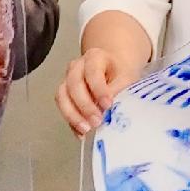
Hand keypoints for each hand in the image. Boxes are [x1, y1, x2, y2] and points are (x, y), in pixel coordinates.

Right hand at [57, 17, 151, 135]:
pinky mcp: (64, 94)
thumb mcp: (126, 77)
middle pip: (74, 85)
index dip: (99, 89)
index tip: (108, 105)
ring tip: (86, 129)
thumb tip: (110, 109)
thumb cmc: (119, 73)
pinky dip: (71, 122)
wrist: (112, 70)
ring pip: (62, 96)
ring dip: (73, 115)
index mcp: (94, 57)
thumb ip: (119, 90)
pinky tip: (81, 133)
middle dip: (84, 105)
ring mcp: (67, 79)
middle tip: (96, 121)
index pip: (93, 72)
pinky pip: (63, 108)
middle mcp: (77, 67)